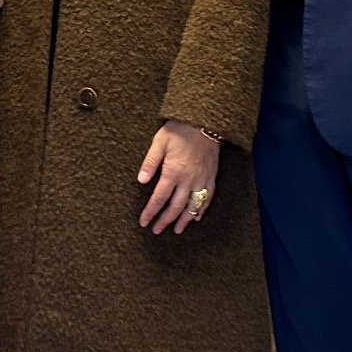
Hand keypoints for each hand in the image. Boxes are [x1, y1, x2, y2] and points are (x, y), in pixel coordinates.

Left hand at [138, 119, 219, 235]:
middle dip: (165, 220)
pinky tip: (197, 216)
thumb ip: (150, 162)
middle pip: (175, 207)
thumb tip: (141, 180)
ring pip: (192, 206)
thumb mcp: (160, 142)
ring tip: (177, 230)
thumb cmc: (180, 129)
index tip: (144, 222)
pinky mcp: (211, 176)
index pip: (159, 198)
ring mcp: (201, 179)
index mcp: (173, 172)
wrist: (204, 120)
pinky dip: (202, 209)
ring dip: (184, 220)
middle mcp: (188, 179)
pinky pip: (207, 197)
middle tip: (157, 230)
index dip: (151, 212)